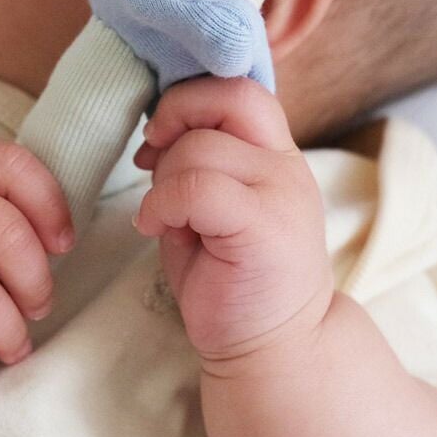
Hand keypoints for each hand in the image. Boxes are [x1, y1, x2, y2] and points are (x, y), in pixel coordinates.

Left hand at [132, 76, 333, 375]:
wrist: (272, 349)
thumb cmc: (231, 277)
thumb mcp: (210, 207)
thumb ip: (195, 162)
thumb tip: (158, 127)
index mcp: (274, 154)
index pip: (240, 87)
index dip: (190, 97)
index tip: (159, 132)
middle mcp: (285, 164)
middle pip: (226, 97)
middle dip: (173, 116)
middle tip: (151, 156)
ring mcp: (281, 192)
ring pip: (200, 148)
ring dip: (161, 179)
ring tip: (160, 215)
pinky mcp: (265, 226)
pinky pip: (196, 187)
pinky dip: (162, 204)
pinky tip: (156, 228)